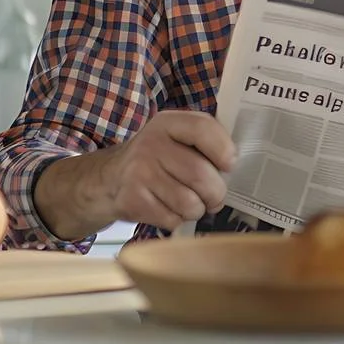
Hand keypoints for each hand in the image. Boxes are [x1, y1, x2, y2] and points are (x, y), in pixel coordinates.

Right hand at [103, 110, 237, 230]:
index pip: (203, 128)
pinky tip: (170, 209)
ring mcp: (139, 173)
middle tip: (215, 197)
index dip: (223, 150)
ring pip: (189, 202)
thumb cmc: (157, 158)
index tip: (229, 165)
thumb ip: (206, 141)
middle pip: (200, 174)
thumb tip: (235, 164)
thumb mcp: (176, 137)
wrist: (108, 178)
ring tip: (192, 203)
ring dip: (197, 209)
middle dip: (216, 193)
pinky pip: (172, 219)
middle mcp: (151, 144)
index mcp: (168, 123)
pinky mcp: (132, 200)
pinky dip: (177, 220)